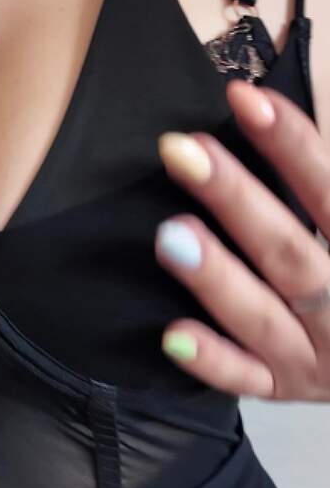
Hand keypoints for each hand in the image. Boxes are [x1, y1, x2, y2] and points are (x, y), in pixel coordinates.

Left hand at [155, 80, 329, 401]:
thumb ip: (319, 197)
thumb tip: (259, 115)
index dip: (293, 145)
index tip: (243, 98)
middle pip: (289, 252)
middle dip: (237, 199)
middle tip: (184, 153)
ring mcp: (315, 355)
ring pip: (262, 316)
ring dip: (217, 277)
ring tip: (171, 235)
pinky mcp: (283, 388)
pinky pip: (245, 380)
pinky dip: (213, 361)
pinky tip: (172, 337)